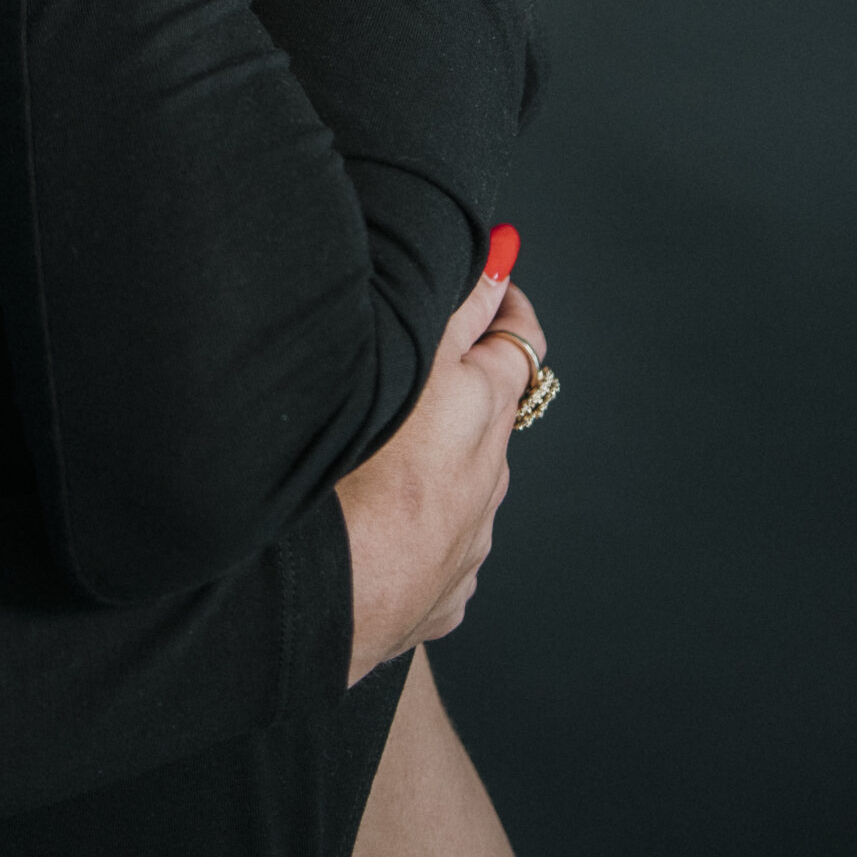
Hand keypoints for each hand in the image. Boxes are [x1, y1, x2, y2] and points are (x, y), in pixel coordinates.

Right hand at [334, 265, 546, 687]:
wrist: (336, 593)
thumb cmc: (363, 466)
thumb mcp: (412, 359)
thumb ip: (458, 307)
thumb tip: (502, 260)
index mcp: (485, 413)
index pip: (520, 345)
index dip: (508, 311)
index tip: (497, 288)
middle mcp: (490, 480)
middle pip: (489, 418)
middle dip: (462, 390)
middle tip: (415, 363)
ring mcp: (469, 546)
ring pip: (461, 488)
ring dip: (434, 463)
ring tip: (377, 451)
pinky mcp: (440, 597)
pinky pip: (436, 552)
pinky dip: (416, 531)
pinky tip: (375, 527)